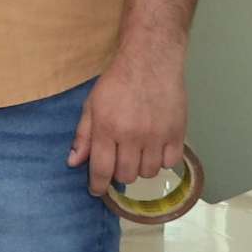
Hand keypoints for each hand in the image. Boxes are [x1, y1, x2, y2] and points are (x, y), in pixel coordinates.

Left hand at [71, 38, 188, 198]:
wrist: (150, 61)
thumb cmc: (117, 82)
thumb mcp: (92, 105)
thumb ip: (84, 135)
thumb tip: (74, 162)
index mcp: (108, 129)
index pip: (102, 169)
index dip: (98, 185)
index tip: (97, 190)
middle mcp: (133, 136)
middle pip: (127, 175)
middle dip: (119, 174)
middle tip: (118, 163)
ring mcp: (157, 135)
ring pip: (149, 172)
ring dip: (140, 168)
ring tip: (137, 154)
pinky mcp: (178, 132)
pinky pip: (171, 163)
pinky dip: (162, 162)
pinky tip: (156, 150)